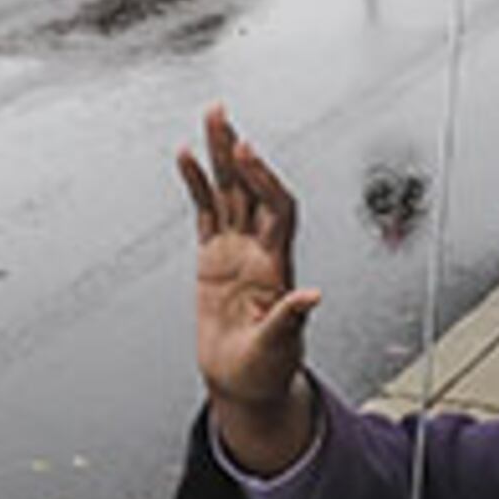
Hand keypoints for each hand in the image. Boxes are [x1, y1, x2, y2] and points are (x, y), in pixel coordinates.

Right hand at [179, 105, 316, 473]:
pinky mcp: (213, 258)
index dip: (263, 180)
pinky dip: (196, 184)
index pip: (276, 209)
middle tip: (222, 116)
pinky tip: (186, 159)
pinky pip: (205, 212)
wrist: (245, 383)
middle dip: (236, 151)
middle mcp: (259, 250)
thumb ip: (291, 319)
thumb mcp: (279, 349)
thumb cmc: (267, 370)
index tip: (246, 156)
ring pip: (228, 192)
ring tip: (210, 118)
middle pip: (250, 188)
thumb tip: (312, 295)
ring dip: (219, 155)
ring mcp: (236, 250)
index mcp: (277, 267)